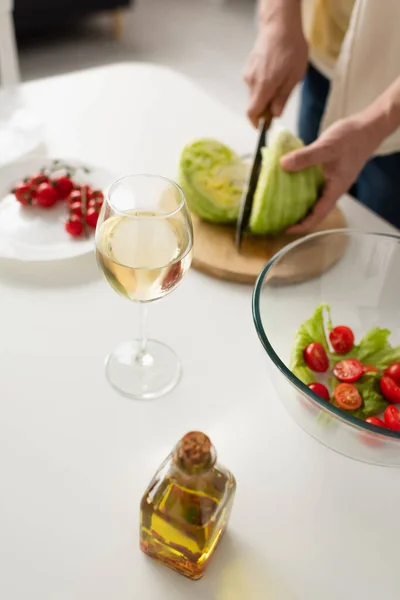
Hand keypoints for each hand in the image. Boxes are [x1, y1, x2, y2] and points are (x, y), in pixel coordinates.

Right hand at [244, 11, 307, 125]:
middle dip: (265, 107)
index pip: (252, 113)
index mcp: (263, 87)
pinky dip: (263, 84)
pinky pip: (255, 82)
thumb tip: (275, 115)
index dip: (256, 123)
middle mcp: (251, 82)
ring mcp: (248, 73)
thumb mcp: (294, 77)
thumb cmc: (291, 49)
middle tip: (280, 101)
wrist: (280, 25)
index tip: (263, 127)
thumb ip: (283, 98)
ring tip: (281, 81)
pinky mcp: (249, 66)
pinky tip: (275, 73)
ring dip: (265, 94)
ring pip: (255, 93)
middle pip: (254, 104)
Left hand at [280, 116, 382, 233]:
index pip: (317, 215)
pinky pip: (309, 184)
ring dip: (296, 202)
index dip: (302, 225)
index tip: (286, 229)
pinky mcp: (325, 172)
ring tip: (277, 203)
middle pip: (313, 211)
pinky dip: (297, 185)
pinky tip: (285, 180)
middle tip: (277, 218)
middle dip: (296, 217)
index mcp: (334, 190)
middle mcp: (331, 189)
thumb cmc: (353, 139)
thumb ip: (306, 157)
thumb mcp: (327, 147)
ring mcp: (328, 181)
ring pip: (311, 198)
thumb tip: (283, 165)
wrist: (366, 128)